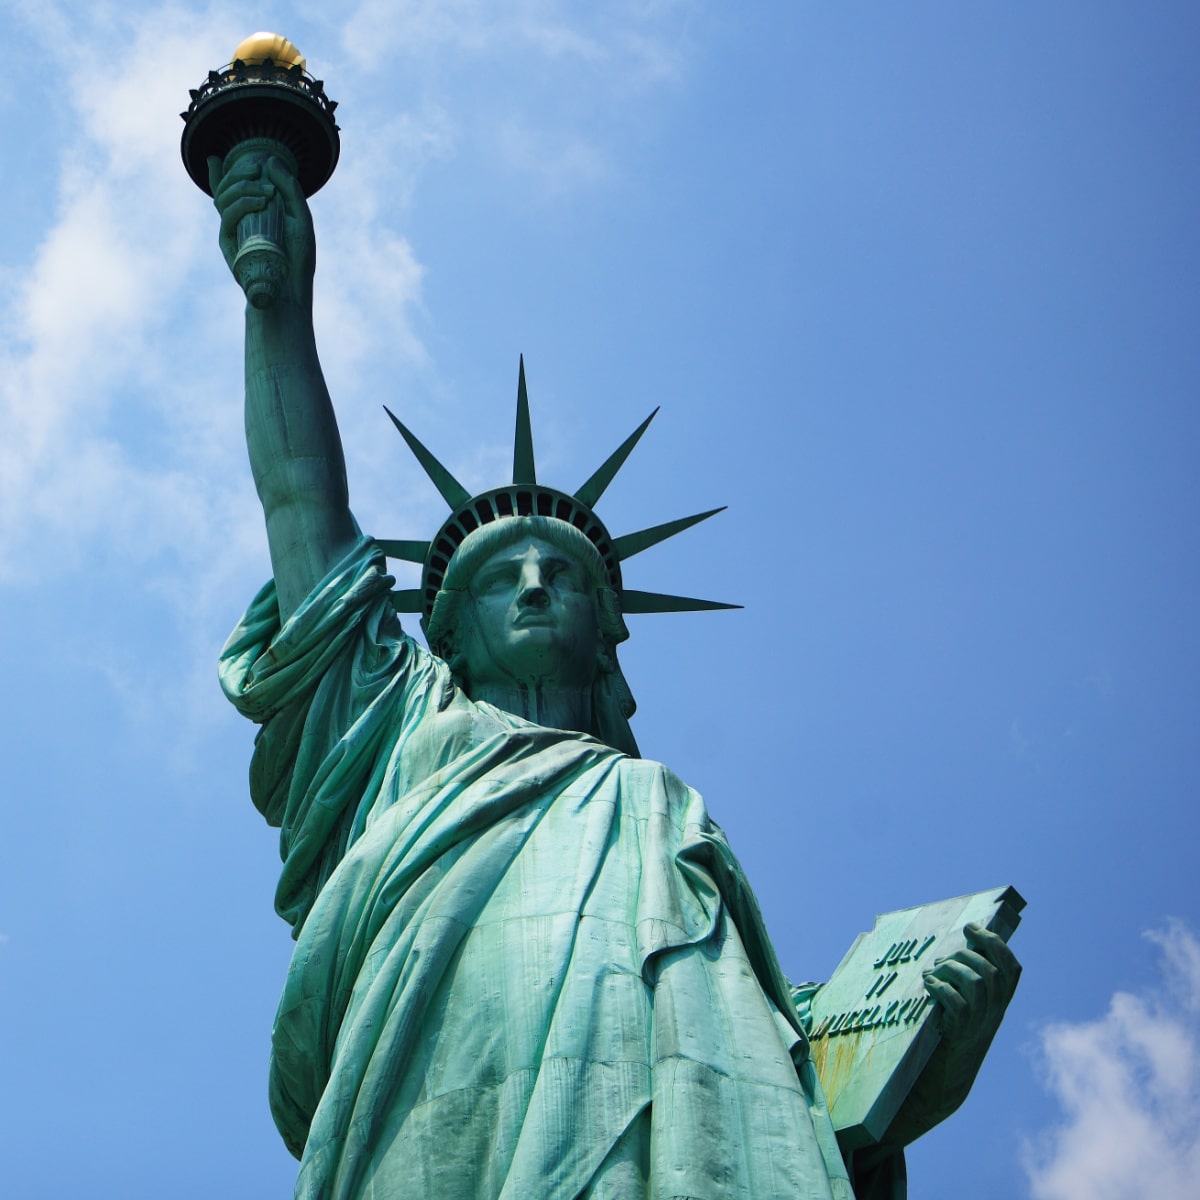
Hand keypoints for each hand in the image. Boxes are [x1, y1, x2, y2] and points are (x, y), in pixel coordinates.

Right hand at [208, 153, 315, 307]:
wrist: (291, 289)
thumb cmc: (298, 258)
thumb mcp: (301, 219)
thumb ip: (289, 189)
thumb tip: (271, 160)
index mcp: (253, 213)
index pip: (232, 188)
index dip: (220, 172)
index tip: (222, 157)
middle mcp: (239, 220)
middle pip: (226, 187)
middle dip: (238, 171)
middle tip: (257, 168)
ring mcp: (232, 230)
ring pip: (223, 197)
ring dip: (242, 186)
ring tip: (265, 190)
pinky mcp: (229, 242)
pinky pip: (227, 216)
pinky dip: (241, 204)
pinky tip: (259, 201)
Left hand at [874, 923, 1021, 1148]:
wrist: (939, 1086)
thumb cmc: (944, 1039)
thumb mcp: (962, 1011)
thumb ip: (964, 985)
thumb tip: (953, 950)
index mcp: (998, 1006)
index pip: (1012, 970)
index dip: (996, 944)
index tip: (973, 927)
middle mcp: (993, 1016)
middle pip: (991, 970)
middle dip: (965, 953)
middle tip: (943, 958)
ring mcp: (978, 1028)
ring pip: (978, 983)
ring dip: (952, 969)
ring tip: (933, 972)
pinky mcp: (958, 1038)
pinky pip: (958, 1005)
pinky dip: (942, 988)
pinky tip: (928, 986)